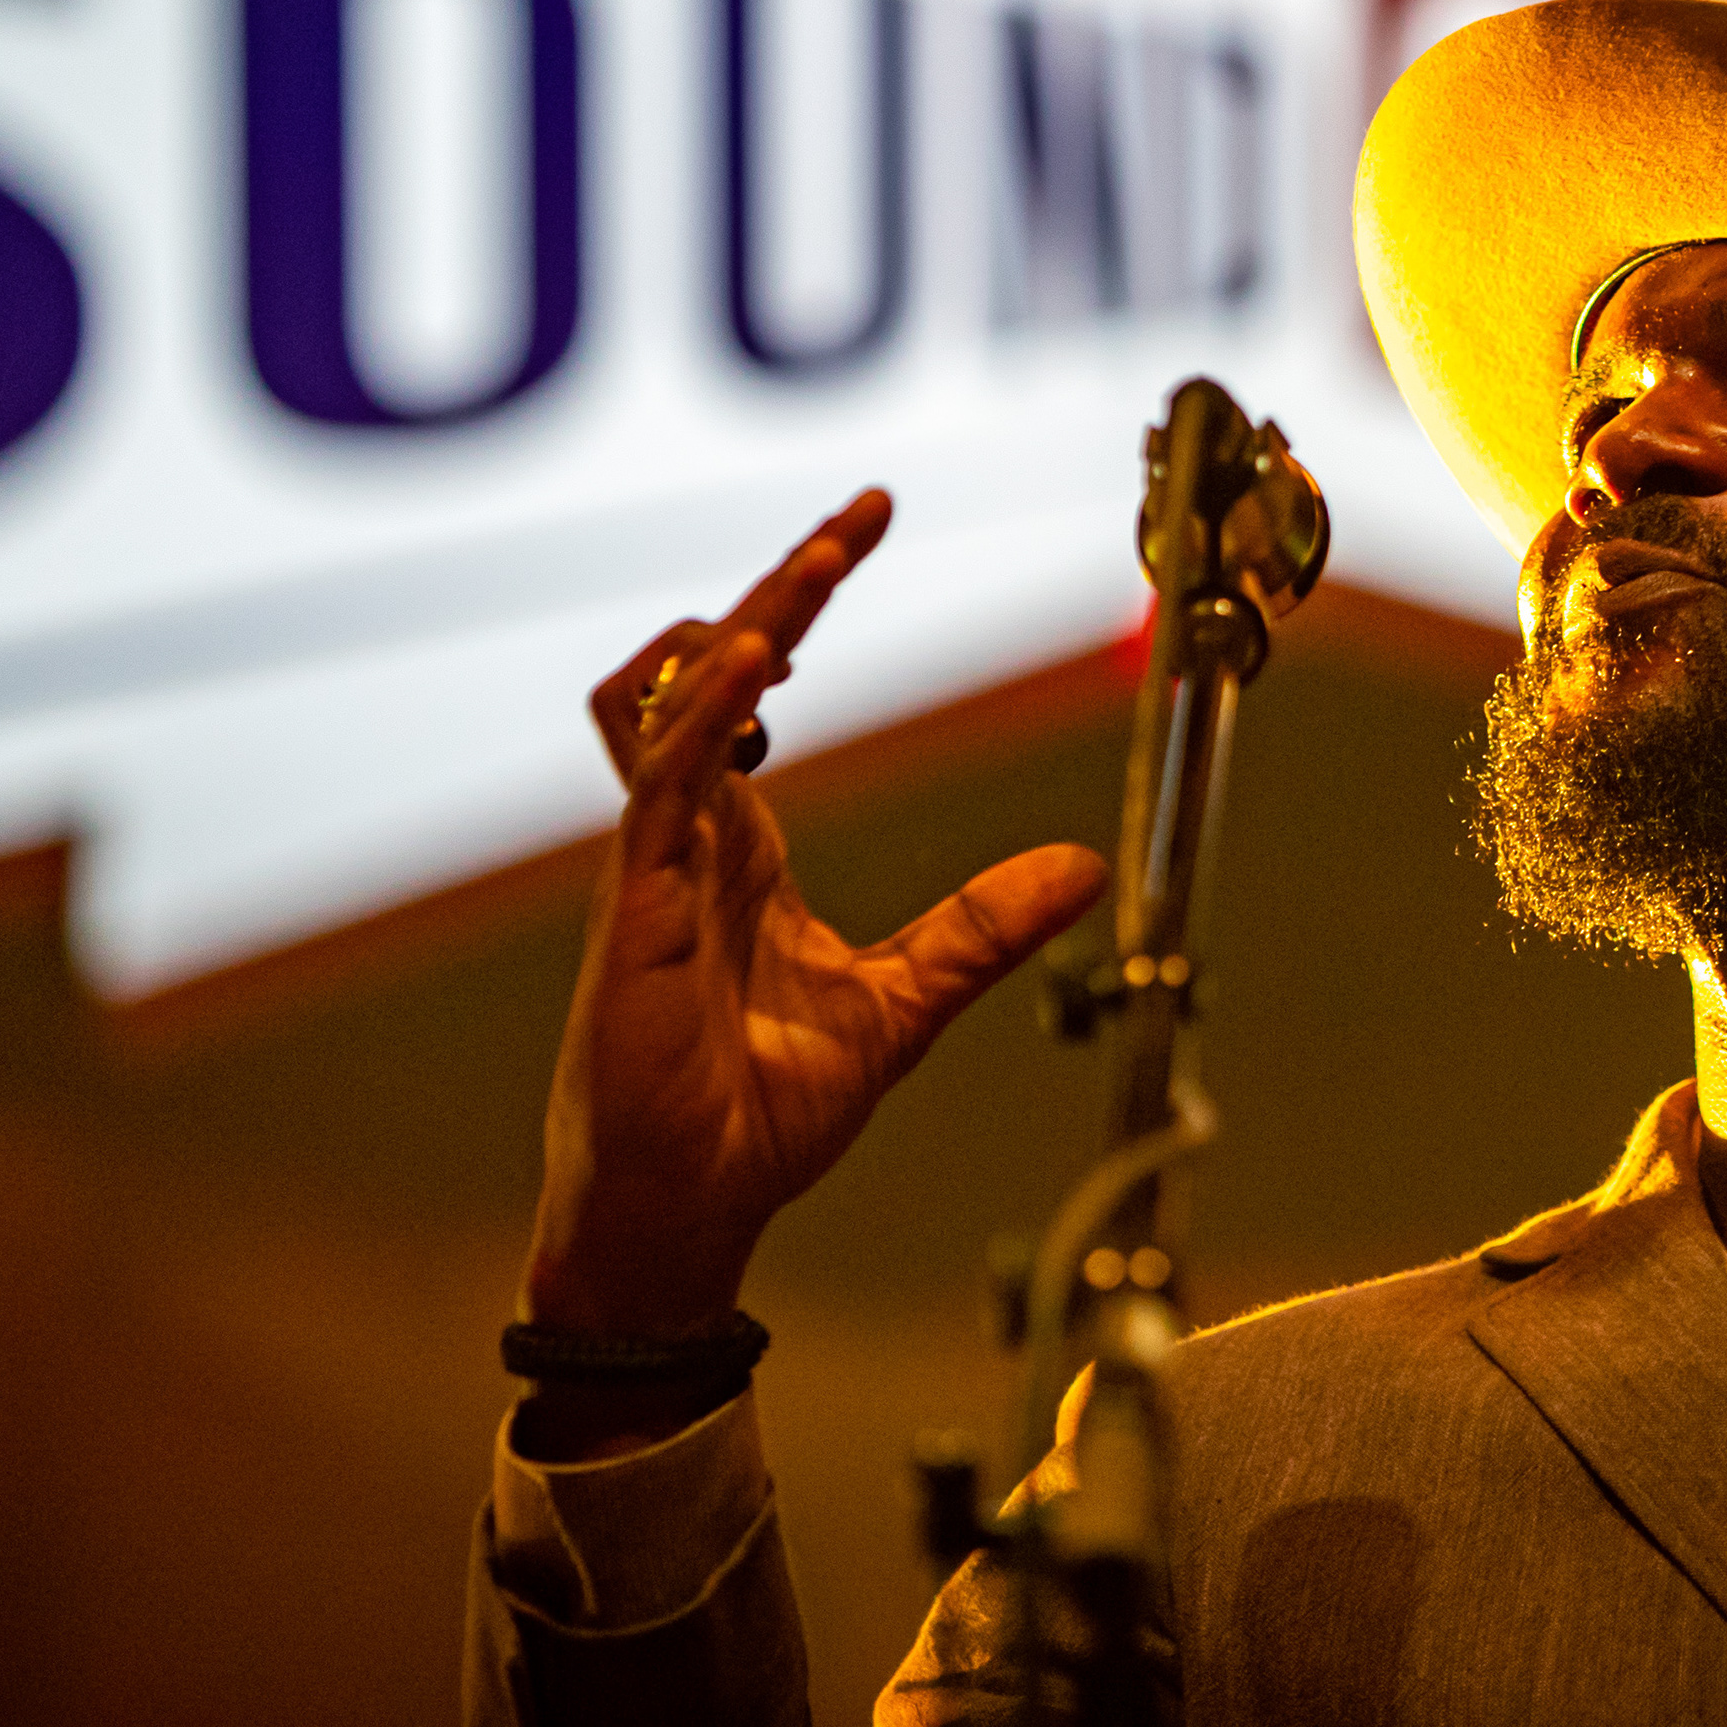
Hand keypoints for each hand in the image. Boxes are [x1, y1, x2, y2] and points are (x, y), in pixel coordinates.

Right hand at [519, 488, 1108, 1354]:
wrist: (693, 1212)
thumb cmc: (760, 1112)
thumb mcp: (906, 1002)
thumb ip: (984, 926)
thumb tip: (1088, 864)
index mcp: (735, 843)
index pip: (753, 689)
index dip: (801, 600)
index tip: (862, 528)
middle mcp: (686, 834)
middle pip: (709, 665)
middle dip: (786, 579)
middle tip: (864, 514)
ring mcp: (653, 866)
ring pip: (665, 702)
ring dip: (738, 628)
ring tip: (814, 577)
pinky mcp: (638, 911)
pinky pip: (658, 785)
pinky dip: (706, 716)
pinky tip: (763, 667)